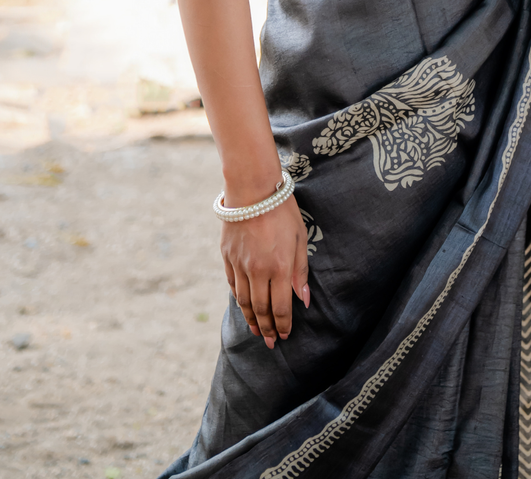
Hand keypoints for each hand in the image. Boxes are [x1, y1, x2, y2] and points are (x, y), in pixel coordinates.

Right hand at [221, 195, 309, 347]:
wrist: (252, 189)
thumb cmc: (282, 210)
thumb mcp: (299, 237)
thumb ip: (300, 270)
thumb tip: (303, 299)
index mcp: (279, 266)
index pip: (280, 306)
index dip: (283, 324)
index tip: (286, 335)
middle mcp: (258, 270)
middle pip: (261, 309)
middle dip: (268, 328)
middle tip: (272, 342)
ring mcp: (240, 265)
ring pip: (245, 302)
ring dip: (252, 320)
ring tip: (257, 332)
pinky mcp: (227, 258)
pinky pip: (233, 286)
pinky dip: (239, 300)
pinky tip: (245, 307)